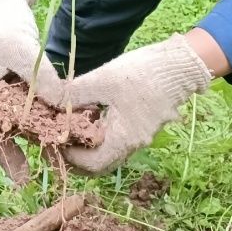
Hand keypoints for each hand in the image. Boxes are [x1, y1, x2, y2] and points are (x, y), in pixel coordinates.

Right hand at [0, 0, 61, 183]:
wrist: (4, 7)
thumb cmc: (3, 27)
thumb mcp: (20, 50)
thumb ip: (40, 78)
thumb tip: (62, 103)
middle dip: (6, 156)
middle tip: (22, 179)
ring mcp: (1, 94)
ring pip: (9, 127)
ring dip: (20, 146)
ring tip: (31, 170)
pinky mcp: (17, 90)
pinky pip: (23, 115)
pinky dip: (33, 128)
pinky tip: (46, 140)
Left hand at [61, 33, 213, 175]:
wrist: (180, 65)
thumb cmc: (142, 73)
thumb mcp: (103, 79)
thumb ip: (75, 93)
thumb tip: (51, 101)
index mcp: (123, 140)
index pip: (91, 165)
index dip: (69, 156)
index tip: (53, 138)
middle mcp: (132, 144)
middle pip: (99, 163)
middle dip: (76, 154)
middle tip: (58, 135)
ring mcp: (138, 136)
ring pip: (107, 151)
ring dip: (86, 142)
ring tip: (68, 122)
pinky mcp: (140, 125)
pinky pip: (115, 138)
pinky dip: (98, 132)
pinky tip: (86, 112)